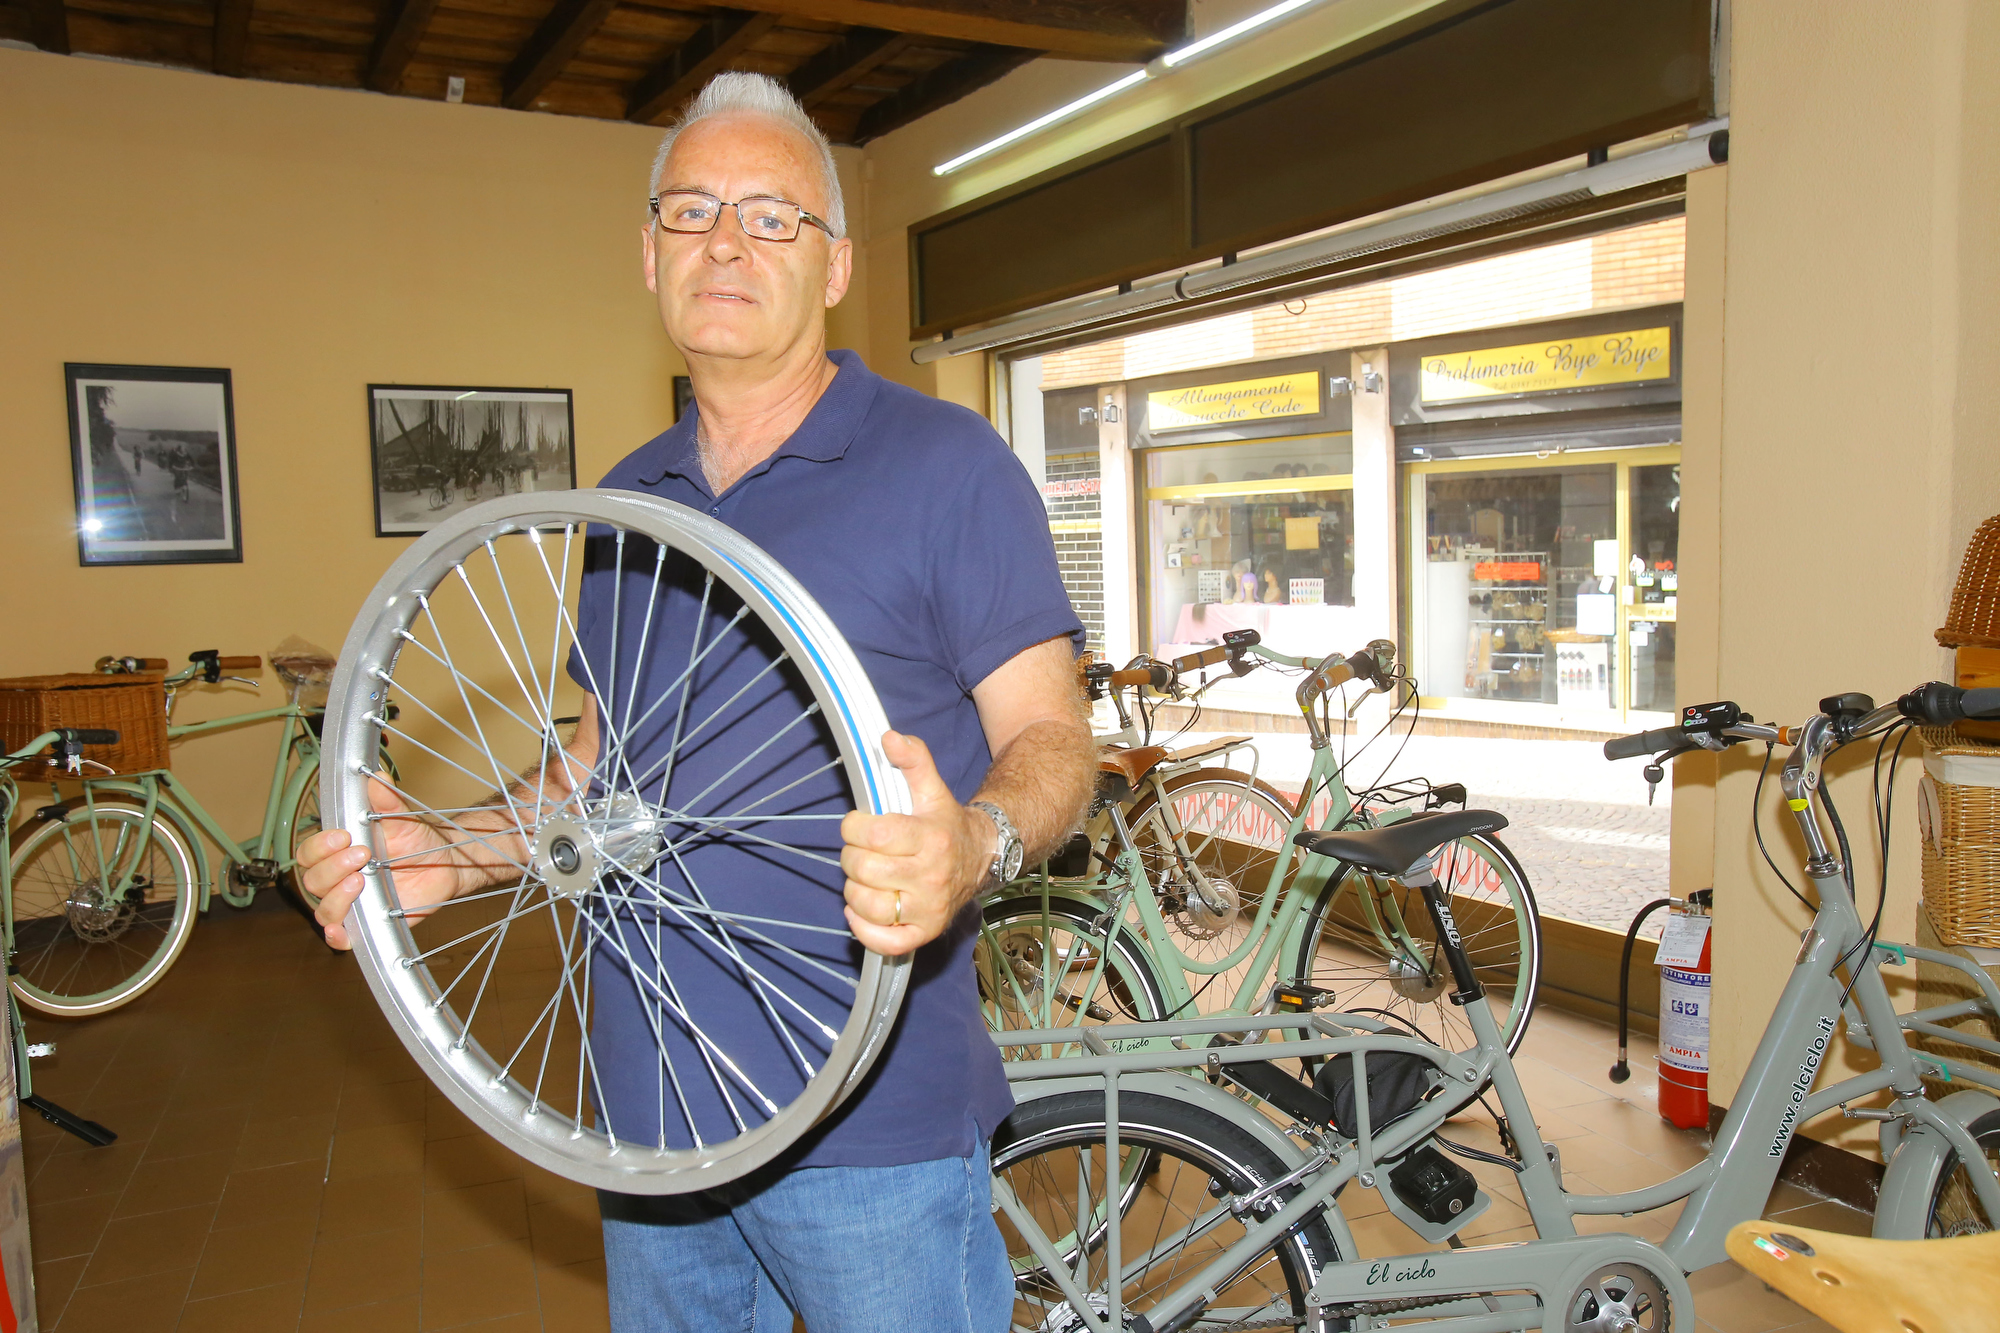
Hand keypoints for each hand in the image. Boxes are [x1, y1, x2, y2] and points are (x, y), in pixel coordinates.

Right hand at [298, 775, 468, 950]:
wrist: (446, 863)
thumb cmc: (418, 839)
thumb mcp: (403, 818)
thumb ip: (386, 801)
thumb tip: (376, 777)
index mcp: (339, 851)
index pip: (309, 852)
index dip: (320, 846)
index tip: (344, 836)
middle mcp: (339, 877)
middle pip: (312, 879)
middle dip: (332, 867)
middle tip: (362, 854)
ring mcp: (352, 902)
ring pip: (323, 908)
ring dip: (336, 896)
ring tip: (361, 881)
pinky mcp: (367, 923)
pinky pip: (342, 937)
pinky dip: (336, 936)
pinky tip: (342, 929)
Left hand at [840, 731, 994, 955]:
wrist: (982, 859)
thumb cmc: (946, 824)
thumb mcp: (931, 789)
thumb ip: (912, 759)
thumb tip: (887, 738)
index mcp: (930, 838)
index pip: (873, 834)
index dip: (853, 826)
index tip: (858, 824)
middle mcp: (931, 877)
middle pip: (862, 869)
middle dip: (852, 856)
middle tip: (863, 851)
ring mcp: (928, 908)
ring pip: (865, 904)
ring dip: (854, 889)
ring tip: (867, 877)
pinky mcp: (925, 932)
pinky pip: (883, 942)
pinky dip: (863, 927)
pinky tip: (863, 908)